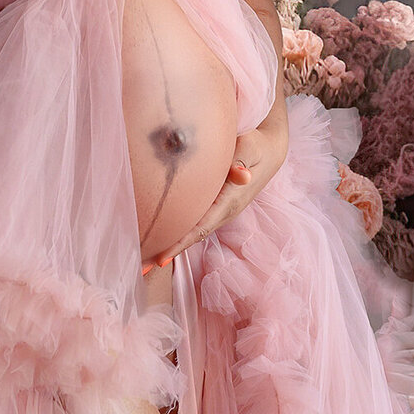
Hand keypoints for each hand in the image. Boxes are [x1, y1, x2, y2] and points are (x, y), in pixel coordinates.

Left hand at [142, 119, 287, 272]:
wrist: (270, 152)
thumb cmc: (255, 147)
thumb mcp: (249, 149)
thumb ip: (241, 161)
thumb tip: (241, 174)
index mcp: (230, 201)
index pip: (201, 226)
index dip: (180, 242)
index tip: (162, 258)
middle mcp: (225, 211)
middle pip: (193, 236)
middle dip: (169, 251)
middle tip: (143, 266)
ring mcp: (221, 211)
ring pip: (193, 232)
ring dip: (172, 245)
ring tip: (146, 259)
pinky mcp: (217, 206)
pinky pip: (195, 223)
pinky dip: (178, 233)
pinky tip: (162, 239)